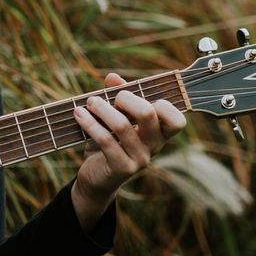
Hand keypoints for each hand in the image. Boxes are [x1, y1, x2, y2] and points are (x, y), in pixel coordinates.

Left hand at [70, 72, 186, 230]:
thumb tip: (113, 77)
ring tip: (90, 102)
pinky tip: (79, 114)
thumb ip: (117, 95)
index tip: (138, 97)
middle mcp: (154, 147)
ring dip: (101, 108)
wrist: (95, 177)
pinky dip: (89, 123)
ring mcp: (139, 159)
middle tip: (112, 98)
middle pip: (147, 113)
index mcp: (159, 133)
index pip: (177, 120)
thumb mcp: (116, 117)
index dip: (163, 105)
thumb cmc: (109, 140)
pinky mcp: (121, 168)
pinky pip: (105, 140)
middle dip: (126, 98)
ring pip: (121, 125)